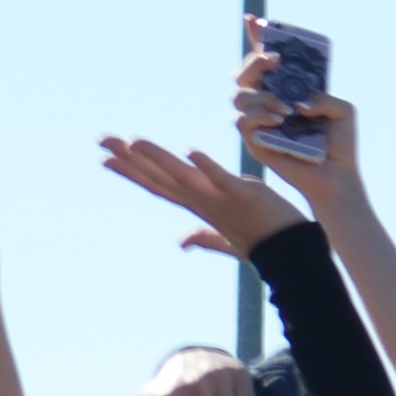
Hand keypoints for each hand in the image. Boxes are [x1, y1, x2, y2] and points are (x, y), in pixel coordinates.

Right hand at [99, 126, 302, 258]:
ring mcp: (220, 199)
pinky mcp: (243, 195)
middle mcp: (203, 202)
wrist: (292, 255)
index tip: (105, 158)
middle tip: (103, 140)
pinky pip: (221, 179)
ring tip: (134, 141)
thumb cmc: (263, 243)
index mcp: (198, 207)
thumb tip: (181, 242)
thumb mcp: (228, 238)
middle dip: (129, 159)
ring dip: (157, 158)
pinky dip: (205, 166)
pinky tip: (189, 151)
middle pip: (159, 178)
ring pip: (182, 176)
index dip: (131, 172)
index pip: (158, 186)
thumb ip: (203, 237)